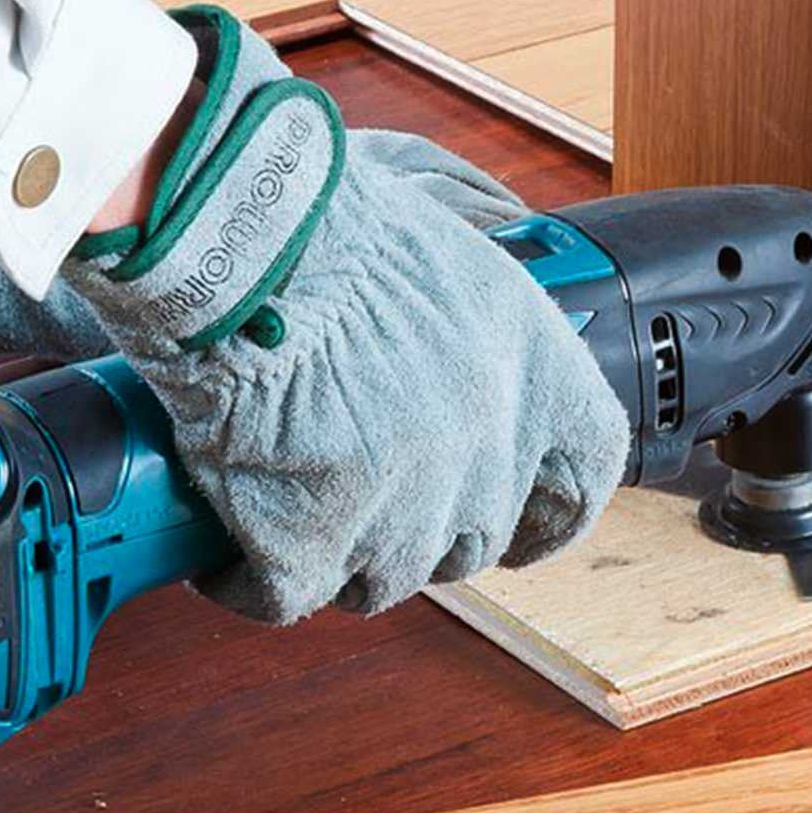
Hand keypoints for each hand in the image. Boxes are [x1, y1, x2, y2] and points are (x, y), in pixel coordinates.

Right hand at [61, 8, 627, 623]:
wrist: (239, 248)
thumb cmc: (329, 220)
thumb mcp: (450, 223)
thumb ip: (486, 271)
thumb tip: (495, 270)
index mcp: (534, 378)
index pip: (585, 478)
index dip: (554, 511)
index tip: (528, 526)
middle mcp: (483, 458)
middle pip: (473, 541)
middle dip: (423, 528)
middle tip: (365, 488)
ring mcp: (401, 517)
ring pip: (380, 579)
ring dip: (338, 553)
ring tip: (285, 500)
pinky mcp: (308, 549)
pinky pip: (283, 593)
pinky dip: (251, 575)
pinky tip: (226, 544)